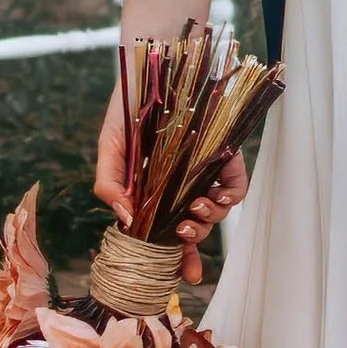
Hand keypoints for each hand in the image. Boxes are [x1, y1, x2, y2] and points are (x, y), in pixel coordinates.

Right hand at [94, 89, 246, 286]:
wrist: (152, 69)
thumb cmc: (127, 109)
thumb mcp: (110, 148)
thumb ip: (111, 185)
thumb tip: (126, 221)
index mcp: (155, 193)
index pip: (167, 233)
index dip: (177, 258)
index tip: (182, 278)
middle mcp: (182, 186)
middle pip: (194, 228)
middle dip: (193, 243)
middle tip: (182, 234)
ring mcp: (205, 172)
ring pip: (215, 212)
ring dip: (207, 219)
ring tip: (192, 209)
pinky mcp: (225, 156)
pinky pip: (236, 186)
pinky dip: (228, 196)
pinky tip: (213, 194)